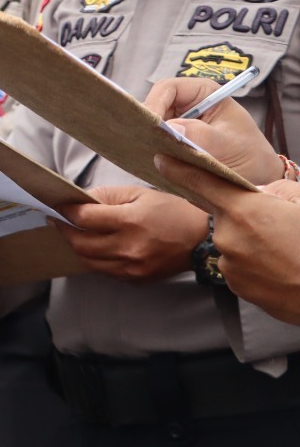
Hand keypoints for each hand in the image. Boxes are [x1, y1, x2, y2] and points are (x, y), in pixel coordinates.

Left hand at [52, 185, 206, 282]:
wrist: (203, 240)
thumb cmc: (172, 211)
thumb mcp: (140, 194)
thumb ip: (107, 196)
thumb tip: (79, 200)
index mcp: (130, 222)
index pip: (84, 219)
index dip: (66, 211)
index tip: (58, 206)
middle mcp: (129, 248)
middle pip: (80, 244)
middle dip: (65, 231)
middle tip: (60, 221)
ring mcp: (132, 267)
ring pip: (88, 261)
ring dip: (77, 247)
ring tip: (76, 233)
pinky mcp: (136, 279)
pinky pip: (104, 271)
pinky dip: (95, 259)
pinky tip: (96, 247)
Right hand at [145, 77, 281, 183]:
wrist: (258, 179)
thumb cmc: (250, 157)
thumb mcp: (228, 146)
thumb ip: (201, 136)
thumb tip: (168, 128)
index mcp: (205, 93)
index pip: (168, 89)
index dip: (155, 103)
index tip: (152, 128)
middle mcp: (189, 104)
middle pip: (155, 104)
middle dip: (149, 123)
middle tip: (146, 143)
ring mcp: (180, 122)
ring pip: (152, 123)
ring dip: (149, 137)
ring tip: (149, 153)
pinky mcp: (174, 139)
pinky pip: (155, 139)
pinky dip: (152, 148)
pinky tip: (154, 160)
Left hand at [156, 155, 299, 324]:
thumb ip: (276, 191)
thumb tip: (259, 195)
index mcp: (244, 211)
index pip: (201, 183)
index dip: (179, 169)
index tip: (161, 159)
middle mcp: (228, 237)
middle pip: (224, 217)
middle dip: (243, 217)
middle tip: (277, 227)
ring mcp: (230, 265)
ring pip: (233, 244)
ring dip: (251, 243)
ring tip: (284, 252)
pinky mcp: (236, 287)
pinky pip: (238, 266)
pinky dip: (254, 265)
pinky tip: (279, 269)